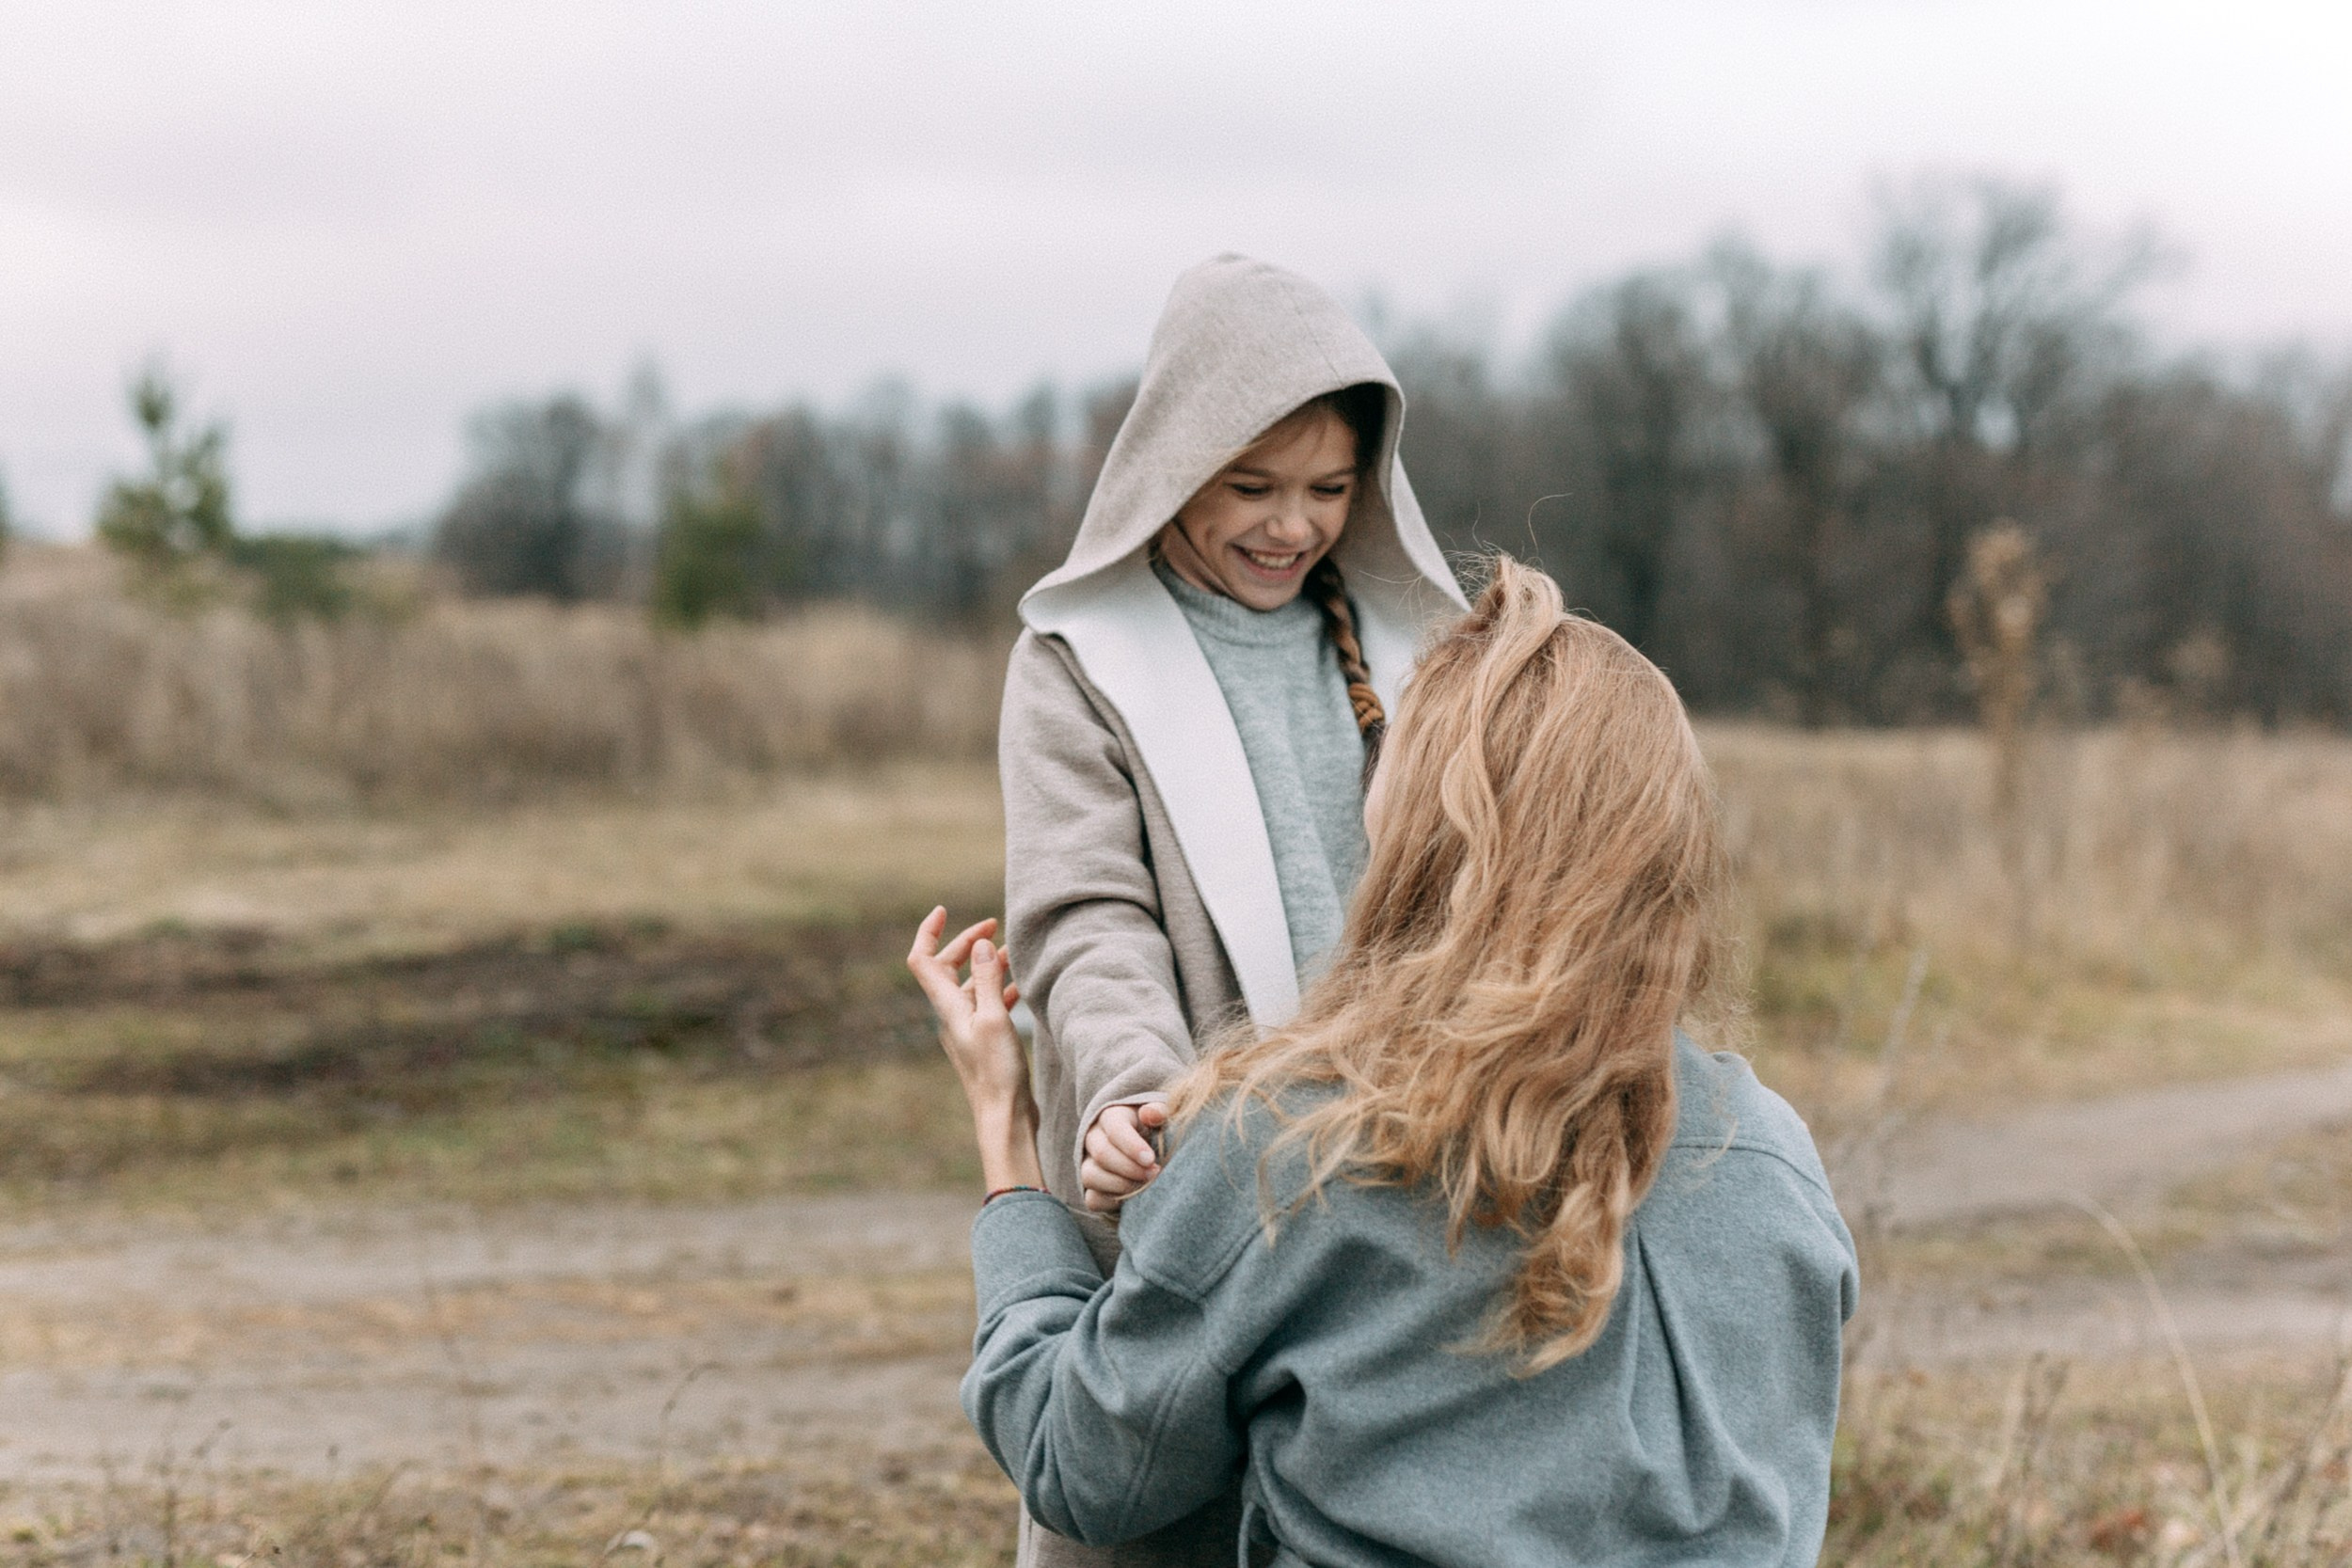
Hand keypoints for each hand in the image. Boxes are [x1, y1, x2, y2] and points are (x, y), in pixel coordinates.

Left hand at [907, 907, 1044, 1194]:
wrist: (1004, 1117)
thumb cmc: (997, 1072)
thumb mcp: (994, 1019)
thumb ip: (986, 979)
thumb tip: (979, 943)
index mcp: (947, 1007)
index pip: (923, 959)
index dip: (930, 932)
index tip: (945, 910)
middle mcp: (951, 1015)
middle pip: (948, 968)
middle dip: (968, 943)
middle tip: (996, 926)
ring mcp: (967, 1028)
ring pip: (972, 985)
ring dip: (988, 965)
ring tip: (1015, 952)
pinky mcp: (984, 1041)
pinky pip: (987, 1004)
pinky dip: (1001, 988)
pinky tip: (1022, 986)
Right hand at [1081, 1101, 1168, 1212]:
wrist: (1149, 1149)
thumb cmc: (1155, 1129)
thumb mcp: (1160, 1116)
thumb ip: (1159, 1112)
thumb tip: (1152, 1114)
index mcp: (1111, 1116)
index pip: (1115, 1129)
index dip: (1131, 1146)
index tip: (1150, 1159)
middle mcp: (1094, 1138)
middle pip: (1102, 1154)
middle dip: (1130, 1168)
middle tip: (1155, 1173)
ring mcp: (1088, 1163)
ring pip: (1090, 1176)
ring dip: (1121, 1185)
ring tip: (1146, 1186)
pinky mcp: (1091, 1188)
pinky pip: (1092, 1199)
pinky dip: (1112, 1203)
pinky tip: (1133, 1199)